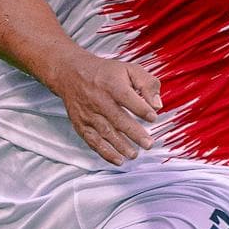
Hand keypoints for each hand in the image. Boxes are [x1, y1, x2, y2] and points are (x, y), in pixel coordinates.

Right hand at [49, 48, 160, 165]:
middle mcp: (99, 100)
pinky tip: (117, 159)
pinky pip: (92, 140)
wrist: (70, 74)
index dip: (141, 109)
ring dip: (120, 145)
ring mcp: (88, 114)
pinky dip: (104, 151)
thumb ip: (147, 84)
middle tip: (148, 144)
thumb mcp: (129, 69)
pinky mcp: (81, 123)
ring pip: (105, 132)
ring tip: (134, 154)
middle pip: (118, 119)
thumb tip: (157, 105)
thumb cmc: (105, 73)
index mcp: (112, 85)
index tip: (153, 118)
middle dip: (134, 133)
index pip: (127, 98)